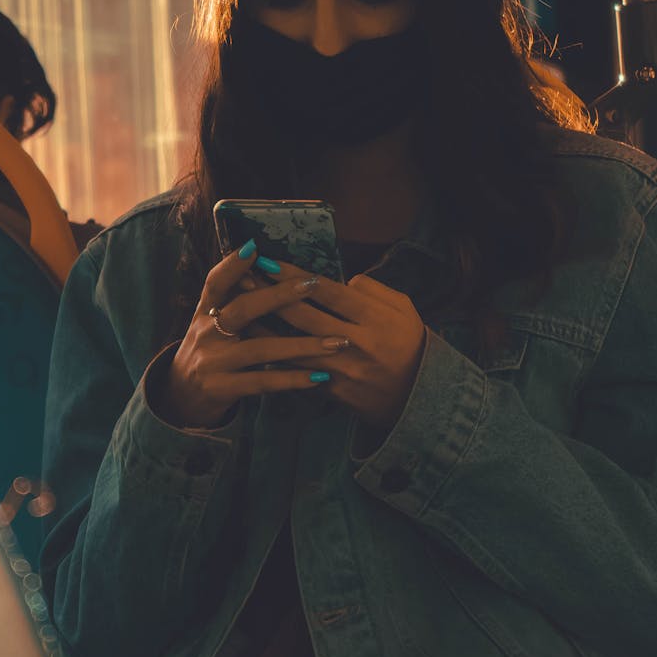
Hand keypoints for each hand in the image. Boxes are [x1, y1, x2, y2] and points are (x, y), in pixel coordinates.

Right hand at [156, 246, 346, 428]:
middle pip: (242, 309)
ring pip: (260, 349)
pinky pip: (263, 382)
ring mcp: (213, 363)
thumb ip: (235, 298)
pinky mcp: (222, 390)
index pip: (216, 282)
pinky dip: (292, 379)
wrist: (180, 398)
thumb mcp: (212, 321)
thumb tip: (269, 266)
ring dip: (302, 345)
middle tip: (312, 284)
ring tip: (337, 342)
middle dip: (278, 295)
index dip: (232, 264)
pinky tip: (320, 377)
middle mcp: (205, 333)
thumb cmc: (210, 349)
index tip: (254, 247)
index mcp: (205, 310)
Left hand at [247, 261, 426, 431]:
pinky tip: (252, 346)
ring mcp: (342, 370)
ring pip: (293, 346)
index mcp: (373, 317)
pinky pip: (298, 374)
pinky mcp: (333, 392)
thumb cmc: (410, 343)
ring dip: (262, 326)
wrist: (420, 396)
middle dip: (268, 294)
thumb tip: (341, 279)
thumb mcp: (403, 307)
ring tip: (236, 309)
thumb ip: (372, 288)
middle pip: (303, 316)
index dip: (293, 275)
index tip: (268, 260)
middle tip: (242, 276)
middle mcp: (355, 342)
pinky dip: (273, 359)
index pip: (326, 290)